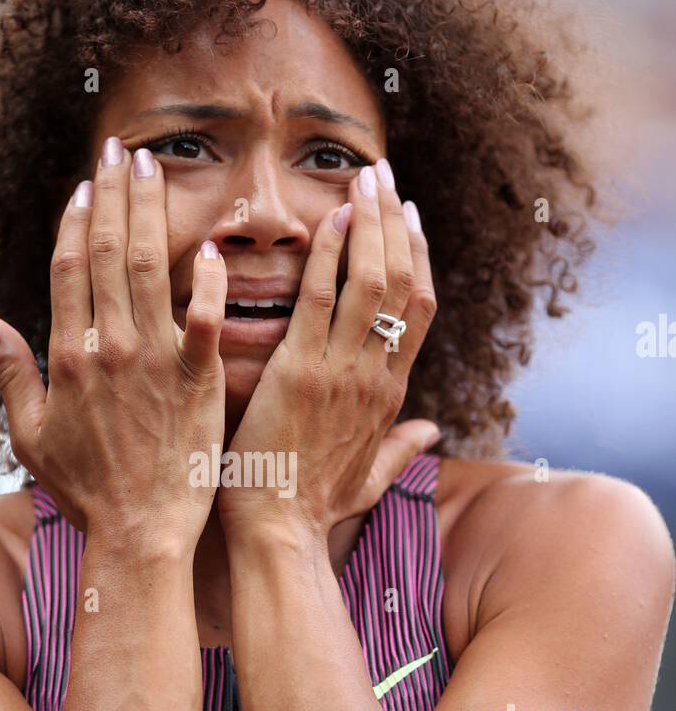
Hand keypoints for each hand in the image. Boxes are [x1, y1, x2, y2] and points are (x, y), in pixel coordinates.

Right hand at [0, 142, 227, 549]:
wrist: (139, 532)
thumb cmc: (87, 489)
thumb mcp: (31, 434)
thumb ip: (11, 371)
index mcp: (69, 355)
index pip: (71, 267)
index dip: (78, 219)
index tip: (86, 184)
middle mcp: (109, 347)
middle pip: (110, 252)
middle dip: (114, 194)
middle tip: (122, 149)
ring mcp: (155, 361)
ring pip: (153, 269)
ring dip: (153, 213)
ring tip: (155, 168)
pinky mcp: (198, 381)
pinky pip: (205, 318)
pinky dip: (209, 281)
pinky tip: (213, 245)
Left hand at [217, 161, 438, 546]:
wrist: (277, 533)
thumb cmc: (312, 508)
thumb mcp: (369, 478)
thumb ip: (402, 448)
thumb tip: (433, 431)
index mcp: (390, 395)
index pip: (418, 309)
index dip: (418, 256)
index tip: (410, 217)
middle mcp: (375, 376)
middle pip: (403, 283)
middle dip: (395, 222)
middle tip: (383, 177)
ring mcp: (341, 372)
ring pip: (371, 282)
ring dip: (369, 223)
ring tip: (361, 179)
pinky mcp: (299, 373)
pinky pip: (318, 300)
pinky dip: (328, 255)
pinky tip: (328, 217)